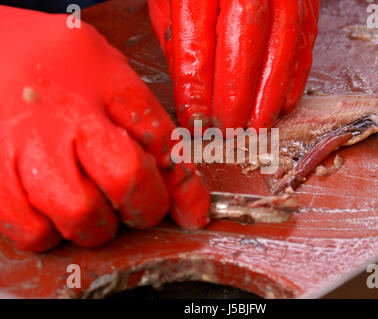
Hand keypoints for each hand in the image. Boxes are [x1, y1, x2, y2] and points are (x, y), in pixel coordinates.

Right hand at [0, 6, 209, 251]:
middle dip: (142, 207)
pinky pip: (33, 232)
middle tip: (135, 205)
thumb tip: (178, 178)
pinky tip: (53, 209)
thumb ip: (146, 122)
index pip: (161, 142)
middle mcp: (66, 116)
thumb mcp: (109, 73)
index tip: (193, 212)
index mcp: (104, 85)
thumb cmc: (53, 62)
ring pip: (80, 215)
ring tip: (91, 202)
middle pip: (125, 181)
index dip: (183, 187)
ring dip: (98, 224)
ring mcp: (24, 149)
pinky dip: (52, 232)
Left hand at [148, 0, 319, 132]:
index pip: (198, 42)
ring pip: (282, 46)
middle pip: (244, 44)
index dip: (197, 88)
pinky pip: (304, 41)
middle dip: (236, 97)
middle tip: (227, 131)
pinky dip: (294, 79)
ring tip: (255, 128)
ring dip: (268, 95)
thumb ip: (178, 40)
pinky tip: (282, 104)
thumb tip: (192, 92)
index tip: (195, 119)